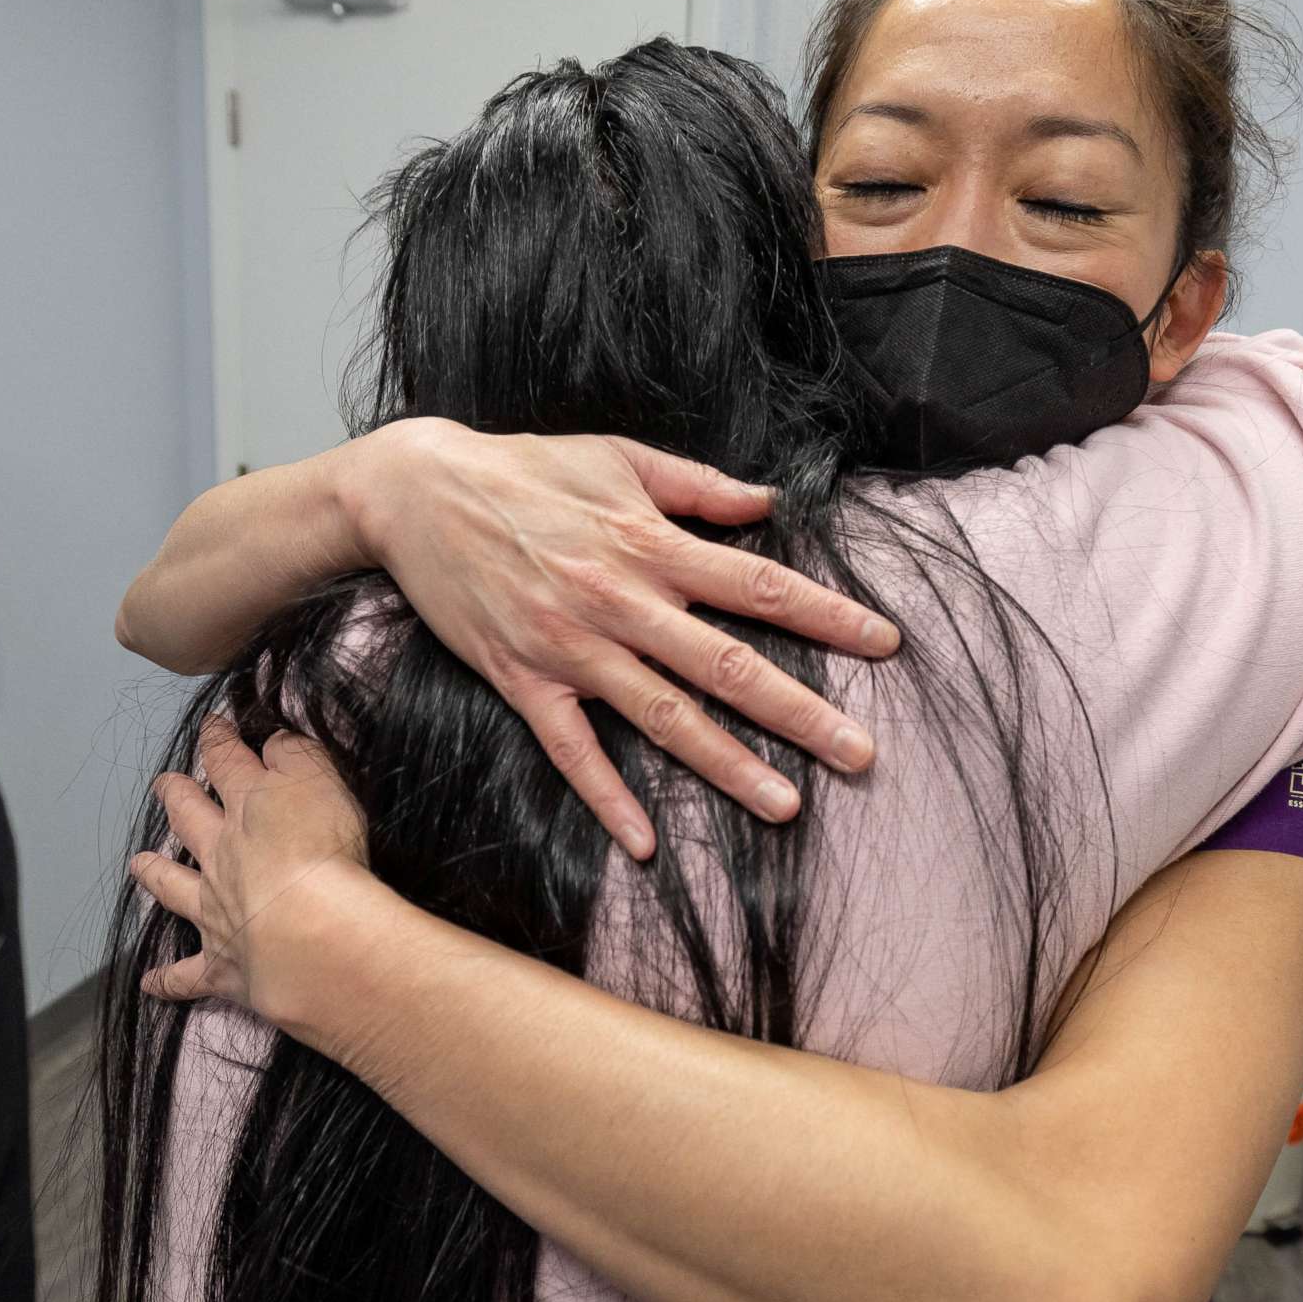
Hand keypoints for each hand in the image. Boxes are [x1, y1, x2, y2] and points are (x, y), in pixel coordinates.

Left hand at [131, 716, 372, 1025]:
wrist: (312, 931)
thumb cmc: (324, 850)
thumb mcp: (322, 781)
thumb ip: (297, 756)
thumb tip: (273, 743)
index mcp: (249, 807)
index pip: (227, 762)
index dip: (218, 741)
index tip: (211, 726)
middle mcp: (222, 855)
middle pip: (189, 819)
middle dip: (176, 797)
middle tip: (164, 785)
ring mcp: (215, 911)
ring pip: (174, 888)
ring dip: (156, 875)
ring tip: (139, 865)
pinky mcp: (221, 965)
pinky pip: (185, 975)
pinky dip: (167, 980)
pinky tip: (150, 983)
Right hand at [350, 419, 902, 859]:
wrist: (417, 491)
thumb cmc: (525, 468)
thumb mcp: (618, 457)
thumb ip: (698, 486)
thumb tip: (769, 505)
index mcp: (652, 544)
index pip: (759, 585)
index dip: (828, 616)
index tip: (886, 645)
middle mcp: (620, 602)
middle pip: (727, 665)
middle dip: (802, 713)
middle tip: (863, 755)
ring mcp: (571, 648)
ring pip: (663, 717)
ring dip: (728, 766)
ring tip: (787, 806)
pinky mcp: (522, 679)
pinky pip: (571, 751)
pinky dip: (607, 798)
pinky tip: (645, 844)